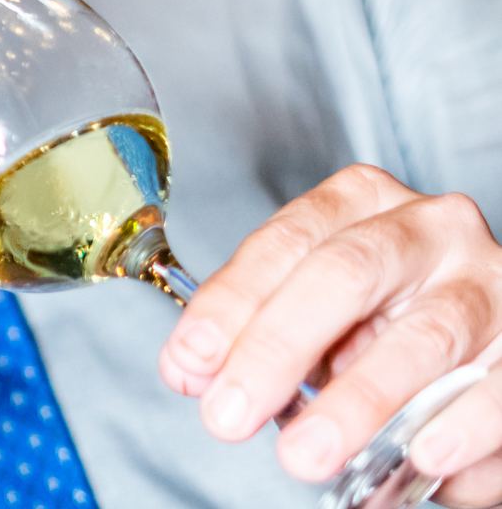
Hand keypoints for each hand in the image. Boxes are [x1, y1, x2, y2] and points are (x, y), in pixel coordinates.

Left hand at [156, 164, 501, 507]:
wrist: (479, 347)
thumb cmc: (382, 320)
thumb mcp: (314, 310)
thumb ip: (255, 330)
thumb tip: (191, 370)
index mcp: (361, 203)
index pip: (285, 242)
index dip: (231, 303)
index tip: (190, 362)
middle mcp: (428, 229)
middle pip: (344, 274)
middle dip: (277, 347)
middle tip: (229, 414)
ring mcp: (489, 284)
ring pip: (423, 336)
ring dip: (357, 402)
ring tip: (306, 454)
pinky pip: (498, 388)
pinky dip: (459, 426)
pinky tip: (421, 456)